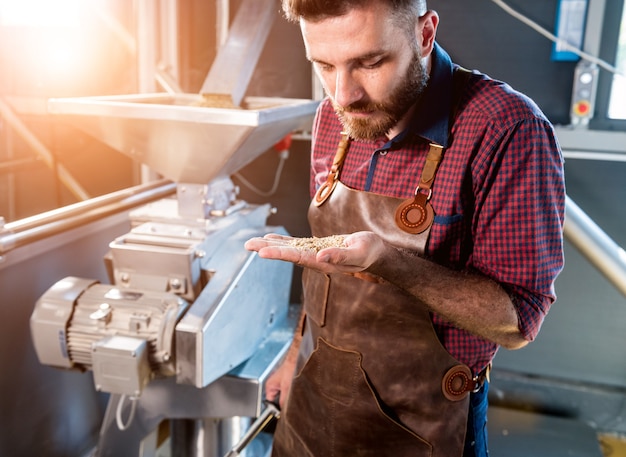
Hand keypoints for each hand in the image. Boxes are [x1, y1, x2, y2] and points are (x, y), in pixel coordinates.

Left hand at [244, 232, 384, 274]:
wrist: (375, 253)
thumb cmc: (369, 252)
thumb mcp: (358, 252)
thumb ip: (341, 255)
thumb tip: (321, 256)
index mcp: (323, 263)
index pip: (296, 258)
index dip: (279, 254)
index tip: (261, 253)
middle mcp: (315, 260)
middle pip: (287, 254)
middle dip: (267, 249)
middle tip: (247, 245)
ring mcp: (315, 254)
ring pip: (288, 249)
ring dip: (270, 245)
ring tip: (251, 243)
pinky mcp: (317, 247)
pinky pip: (295, 244)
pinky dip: (282, 240)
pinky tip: (271, 238)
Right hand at [265, 356, 295, 409]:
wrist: (299, 358)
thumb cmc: (291, 367)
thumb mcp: (286, 386)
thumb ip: (283, 399)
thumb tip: (283, 410)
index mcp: (270, 386)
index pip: (269, 403)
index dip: (275, 409)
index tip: (281, 414)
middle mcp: (274, 385)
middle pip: (277, 400)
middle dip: (283, 403)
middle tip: (290, 406)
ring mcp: (281, 384)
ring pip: (284, 396)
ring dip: (289, 398)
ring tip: (294, 396)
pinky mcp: (288, 383)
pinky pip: (288, 392)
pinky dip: (292, 394)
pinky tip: (296, 392)